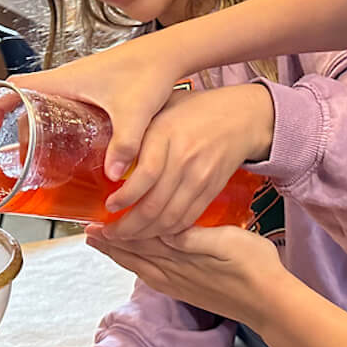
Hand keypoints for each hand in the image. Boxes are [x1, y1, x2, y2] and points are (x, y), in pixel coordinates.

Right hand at [0, 39, 186, 178]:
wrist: (169, 54)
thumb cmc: (148, 71)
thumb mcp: (133, 112)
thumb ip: (125, 144)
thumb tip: (114, 175)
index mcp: (64, 81)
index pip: (13, 87)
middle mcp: (67, 80)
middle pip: (27, 103)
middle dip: (19, 131)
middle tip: (25, 157)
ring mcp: (80, 83)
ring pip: (45, 105)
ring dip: (39, 127)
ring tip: (45, 157)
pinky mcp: (94, 88)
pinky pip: (63, 106)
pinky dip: (58, 124)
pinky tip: (73, 147)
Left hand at [84, 225, 300, 330]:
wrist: (269, 302)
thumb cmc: (254, 266)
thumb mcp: (225, 241)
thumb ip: (192, 237)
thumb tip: (160, 226)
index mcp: (180, 256)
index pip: (139, 239)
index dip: (115, 229)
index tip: (94, 220)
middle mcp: (173, 272)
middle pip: (133, 254)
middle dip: (109, 242)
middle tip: (86, 231)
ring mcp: (179, 284)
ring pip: (140, 266)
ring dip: (119, 254)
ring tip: (102, 245)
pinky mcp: (187, 291)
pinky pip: (152, 277)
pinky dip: (137, 266)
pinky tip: (136, 264)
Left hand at [103, 84, 274, 237]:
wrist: (240, 118)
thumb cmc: (195, 110)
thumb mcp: (159, 109)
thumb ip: (135, 132)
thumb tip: (106, 158)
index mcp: (167, 134)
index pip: (145, 175)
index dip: (125, 197)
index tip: (108, 207)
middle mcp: (185, 159)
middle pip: (154, 205)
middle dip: (128, 227)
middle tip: (109, 232)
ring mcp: (200, 178)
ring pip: (169, 219)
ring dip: (145, 234)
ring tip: (126, 237)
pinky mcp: (211, 191)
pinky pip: (187, 219)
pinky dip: (167, 232)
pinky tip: (152, 232)